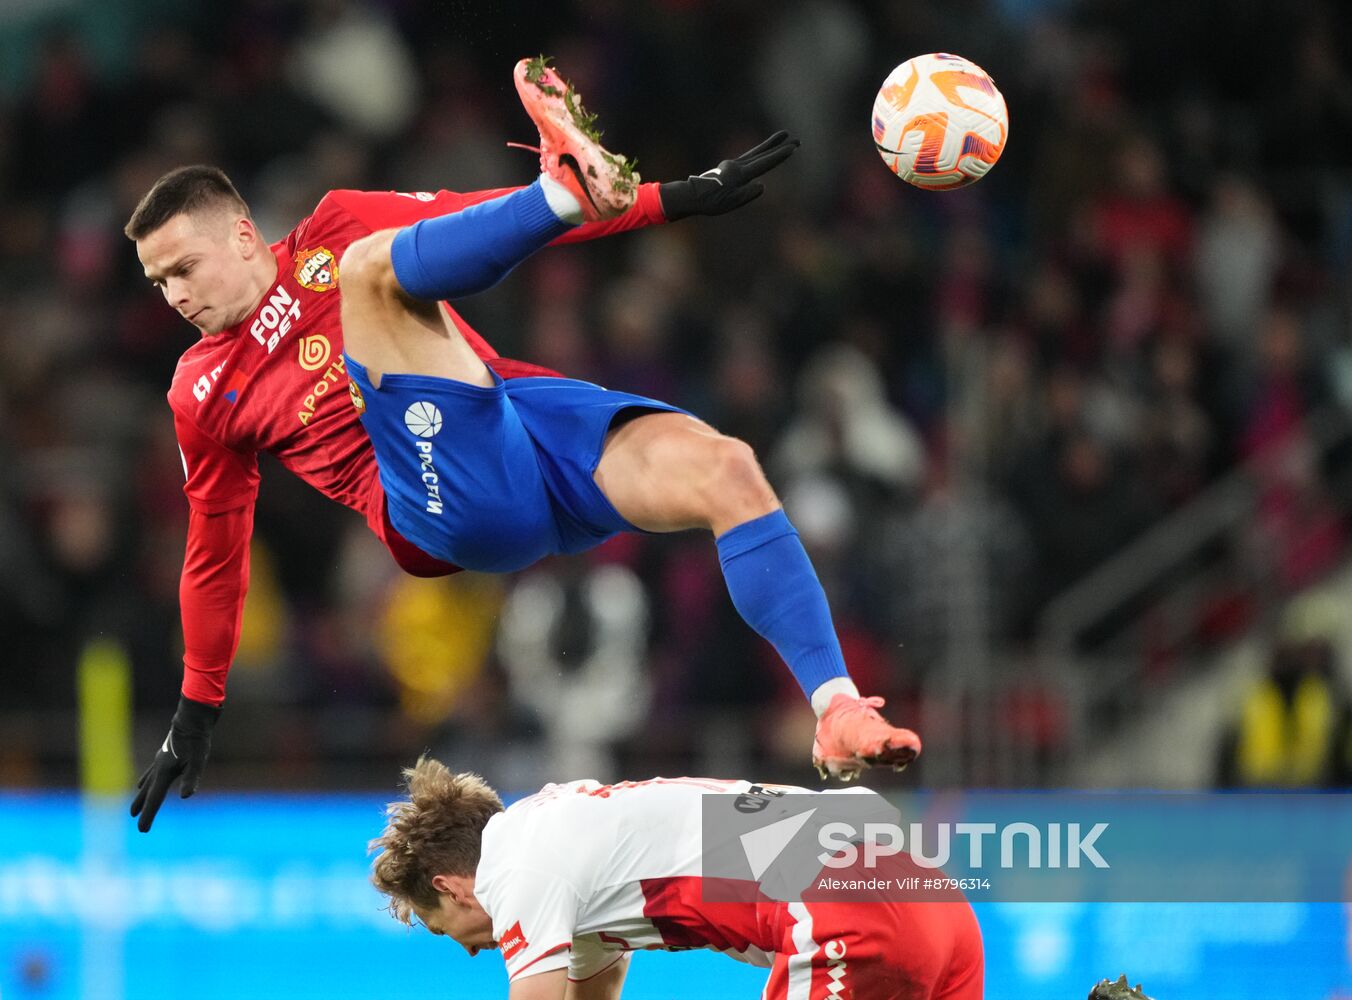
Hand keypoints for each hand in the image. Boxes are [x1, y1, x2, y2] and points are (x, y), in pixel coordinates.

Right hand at [130, 695, 220, 831]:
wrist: (192, 717)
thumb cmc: (196, 739)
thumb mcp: (198, 759)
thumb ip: (192, 778)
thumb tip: (186, 796)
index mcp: (165, 773)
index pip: (155, 799)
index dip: (149, 815)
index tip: (142, 830)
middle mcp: (159, 768)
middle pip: (148, 793)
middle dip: (142, 808)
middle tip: (135, 821)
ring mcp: (160, 761)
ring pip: (147, 783)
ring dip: (141, 796)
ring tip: (133, 808)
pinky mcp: (164, 755)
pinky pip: (151, 773)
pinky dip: (146, 781)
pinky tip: (142, 783)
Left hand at [658, 131, 799, 220]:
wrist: (692, 196)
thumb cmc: (711, 202)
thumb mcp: (730, 202)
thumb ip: (747, 194)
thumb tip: (762, 186)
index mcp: (740, 174)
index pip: (764, 164)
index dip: (779, 156)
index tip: (792, 148)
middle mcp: (737, 165)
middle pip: (762, 153)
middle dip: (780, 146)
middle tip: (796, 139)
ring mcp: (732, 164)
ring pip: (755, 152)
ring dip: (769, 146)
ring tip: (782, 137)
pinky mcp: (729, 167)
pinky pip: (748, 158)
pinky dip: (758, 154)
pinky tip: (761, 155)